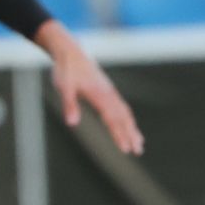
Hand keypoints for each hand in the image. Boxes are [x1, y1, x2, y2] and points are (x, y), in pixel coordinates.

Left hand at [36, 22, 143, 154]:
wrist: (71, 53)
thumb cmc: (65, 70)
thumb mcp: (63, 87)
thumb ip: (69, 105)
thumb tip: (72, 124)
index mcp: (100, 96)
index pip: (112, 120)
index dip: (119, 135)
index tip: (127, 149)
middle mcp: (109, 95)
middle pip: (123, 118)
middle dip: (131, 135)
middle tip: (138, 151)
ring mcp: (110, 92)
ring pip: (125, 113)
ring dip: (132, 128)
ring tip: (140, 142)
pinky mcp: (107, 91)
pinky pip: (121, 107)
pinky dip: (128, 119)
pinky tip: (129, 124)